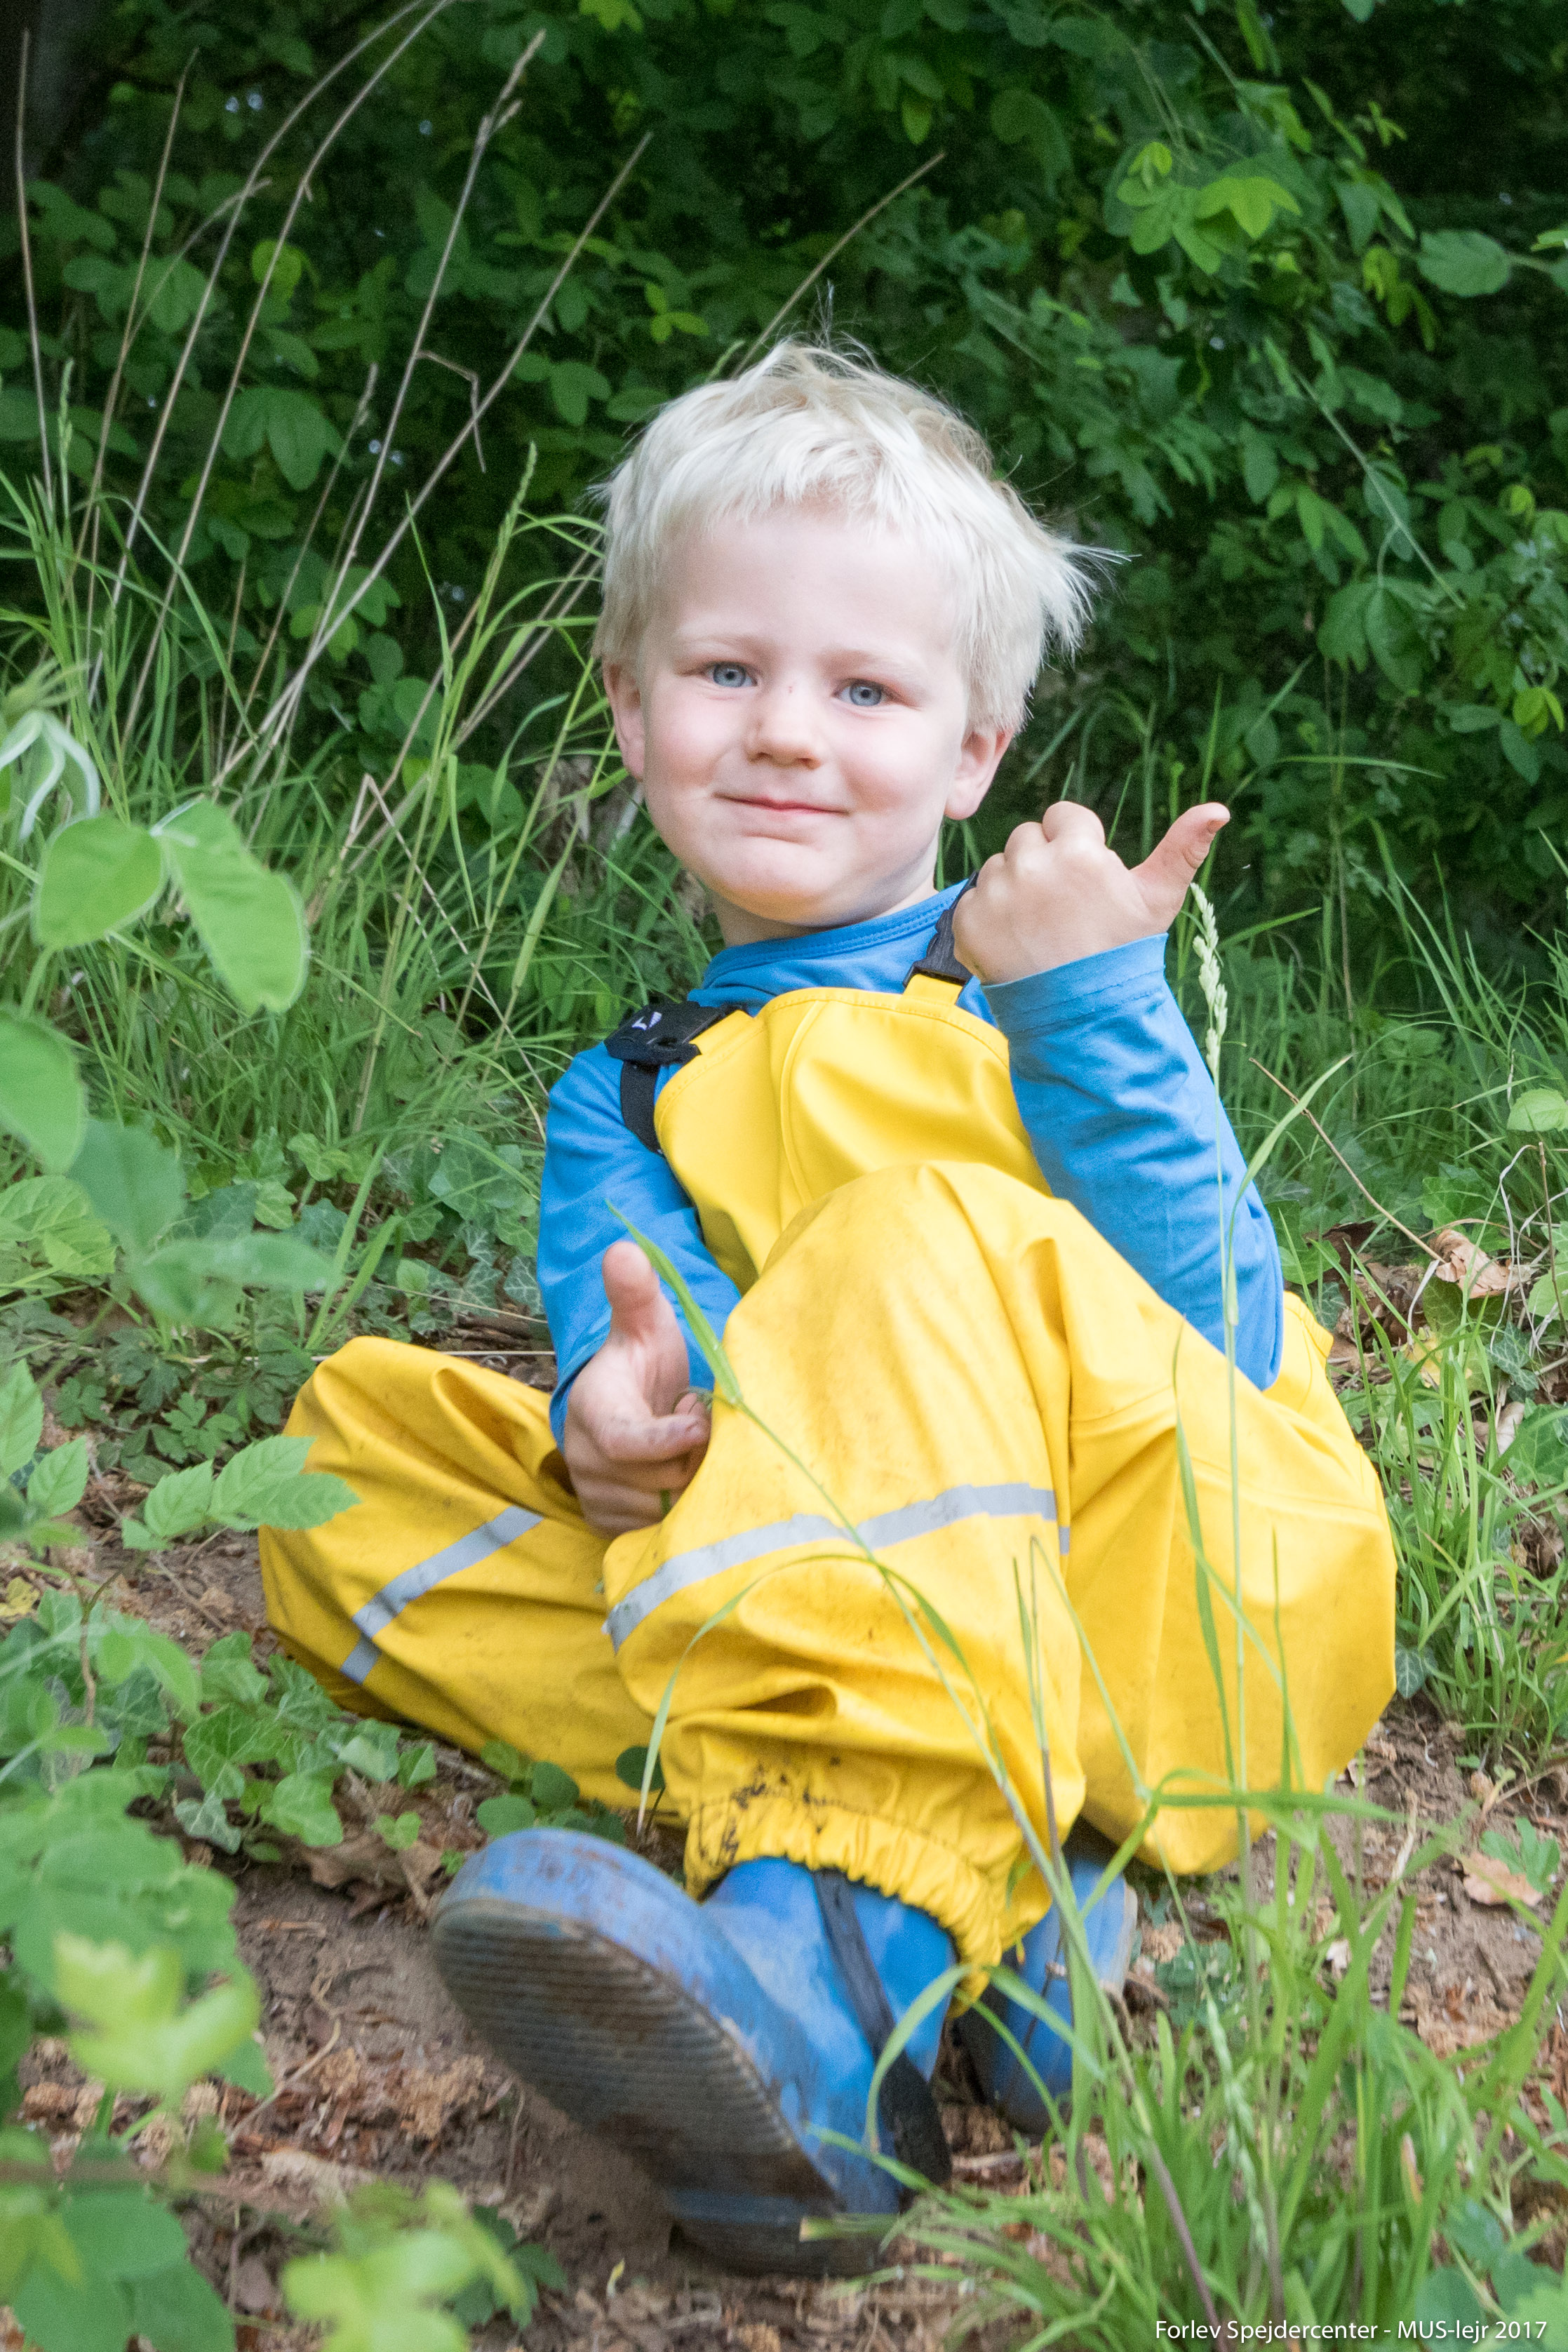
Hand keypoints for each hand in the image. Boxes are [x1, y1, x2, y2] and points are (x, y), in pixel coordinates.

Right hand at [563, 1239, 711, 1535]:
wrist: (622, 1409)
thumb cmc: (641, 1366)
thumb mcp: (644, 1327)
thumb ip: (636, 1293)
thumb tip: (624, 1249)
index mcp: (592, 1412)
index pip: (624, 1441)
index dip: (666, 1439)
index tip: (701, 1422)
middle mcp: (585, 1462)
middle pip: (659, 1480)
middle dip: (693, 1456)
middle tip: (696, 1421)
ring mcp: (597, 1500)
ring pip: (666, 1511)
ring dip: (691, 1482)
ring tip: (684, 1446)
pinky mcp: (611, 1529)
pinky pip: (661, 1534)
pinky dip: (683, 1512)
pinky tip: (682, 1480)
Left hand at [953, 801, 1227, 983]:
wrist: (1081, 1015)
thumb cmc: (1123, 953)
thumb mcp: (1157, 901)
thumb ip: (1182, 849)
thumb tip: (1218, 809)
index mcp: (1078, 851)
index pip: (1063, 816)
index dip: (1075, 846)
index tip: (1084, 882)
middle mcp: (1031, 864)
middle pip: (1028, 838)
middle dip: (1043, 863)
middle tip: (1062, 909)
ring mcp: (995, 893)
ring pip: (998, 867)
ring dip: (1013, 889)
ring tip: (1039, 927)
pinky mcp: (967, 920)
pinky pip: (971, 899)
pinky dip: (987, 919)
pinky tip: (1014, 942)